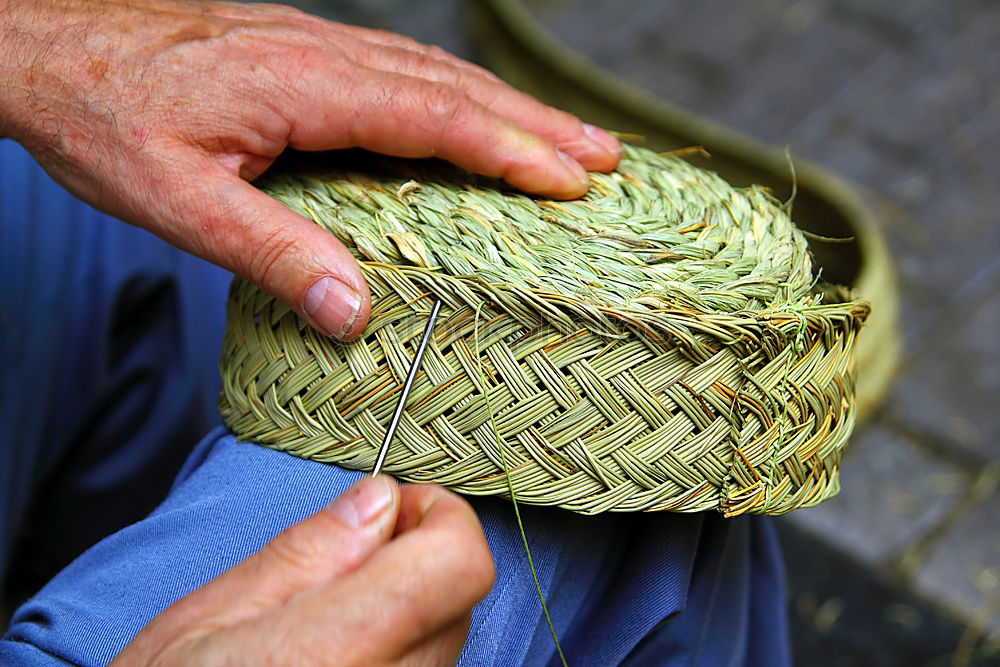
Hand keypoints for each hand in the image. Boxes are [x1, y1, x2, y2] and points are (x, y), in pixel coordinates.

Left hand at [0, 0, 620, 338]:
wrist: (41, 43)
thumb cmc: (103, 117)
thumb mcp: (177, 200)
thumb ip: (270, 252)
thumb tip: (353, 313)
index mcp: (304, 85)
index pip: (433, 118)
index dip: (509, 150)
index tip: (573, 180)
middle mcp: (324, 54)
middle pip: (455, 87)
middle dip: (538, 125)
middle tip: (608, 156)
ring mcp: (317, 45)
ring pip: (436, 73)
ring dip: (509, 107)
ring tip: (569, 139)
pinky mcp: (304, 51)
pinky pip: (403, 69)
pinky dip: (459, 95)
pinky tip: (477, 116)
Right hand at [111, 476, 493, 665]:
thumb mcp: (203, 622)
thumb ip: (303, 556)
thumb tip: (374, 500)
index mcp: (340, 651)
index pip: (458, 563)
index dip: (436, 516)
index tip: (391, 508)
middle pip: (457, 594)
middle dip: (413, 554)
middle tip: (344, 556)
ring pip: (446, 635)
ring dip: (408, 604)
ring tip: (327, 616)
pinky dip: (397, 646)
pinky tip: (339, 651)